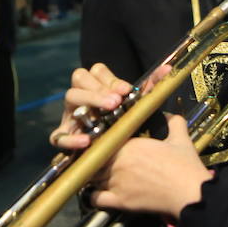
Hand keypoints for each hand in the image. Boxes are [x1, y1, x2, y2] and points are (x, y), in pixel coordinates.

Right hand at [49, 62, 169, 150]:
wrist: (116, 158)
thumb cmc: (124, 125)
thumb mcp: (136, 107)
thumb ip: (150, 87)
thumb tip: (168, 69)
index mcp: (97, 86)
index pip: (97, 70)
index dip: (110, 79)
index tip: (126, 91)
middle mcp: (82, 96)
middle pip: (80, 77)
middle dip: (99, 88)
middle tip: (116, 102)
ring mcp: (70, 115)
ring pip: (70, 96)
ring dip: (89, 100)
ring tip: (108, 111)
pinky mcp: (64, 136)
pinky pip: (59, 135)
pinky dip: (71, 137)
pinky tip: (86, 141)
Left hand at [89, 115, 209, 220]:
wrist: (190, 193)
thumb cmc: (185, 167)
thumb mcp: (181, 139)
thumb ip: (173, 122)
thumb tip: (169, 114)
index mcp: (129, 145)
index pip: (104, 141)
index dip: (103, 145)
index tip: (107, 148)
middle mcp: (118, 162)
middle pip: (95, 159)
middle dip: (97, 161)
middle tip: (102, 164)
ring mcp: (117, 182)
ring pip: (92, 177)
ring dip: (94, 177)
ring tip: (100, 178)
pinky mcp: (120, 201)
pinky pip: (95, 198)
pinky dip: (94, 197)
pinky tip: (99, 194)